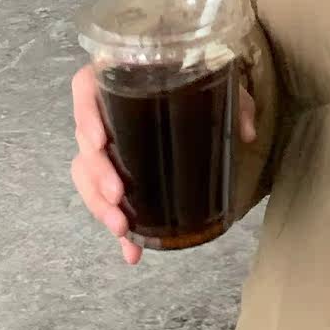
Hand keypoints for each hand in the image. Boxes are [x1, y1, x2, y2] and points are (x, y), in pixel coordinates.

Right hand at [70, 64, 256, 266]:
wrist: (191, 81)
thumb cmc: (198, 78)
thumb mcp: (220, 82)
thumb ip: (235, 101)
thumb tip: (246, 133)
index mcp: (119, 80)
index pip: (84, 89)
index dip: (85, 115)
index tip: (99, 141)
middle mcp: (105, 112)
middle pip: (84, 143)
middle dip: (97, 174)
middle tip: (117, 195)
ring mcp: (107, 144)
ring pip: (86, 175)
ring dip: (98, 205)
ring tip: (121, 228)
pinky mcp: (115, 171)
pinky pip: (104, 197)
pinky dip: (116, 224)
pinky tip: (131, 251)